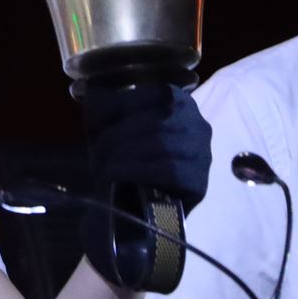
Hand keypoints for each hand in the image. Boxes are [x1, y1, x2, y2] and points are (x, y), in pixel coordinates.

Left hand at [81, 82, 211, 213]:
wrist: (129, 205)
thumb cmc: (122, 157)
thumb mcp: (108, 126)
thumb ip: (103, 106)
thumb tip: (94, 95)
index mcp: (180, 101)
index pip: (155, 93)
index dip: (122, 106)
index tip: (96, 123)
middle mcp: (198, 123)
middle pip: (159, 119)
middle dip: (120, 134)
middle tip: (98, 150)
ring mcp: (203, 154)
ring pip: (164, 144)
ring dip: (126, 154)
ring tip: (105, 164)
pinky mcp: (200, 182)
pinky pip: (170, 171)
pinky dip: (137, 171)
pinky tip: (116, 174)